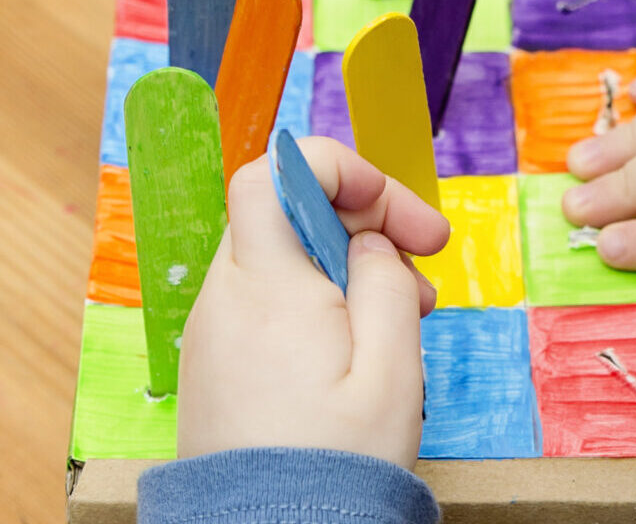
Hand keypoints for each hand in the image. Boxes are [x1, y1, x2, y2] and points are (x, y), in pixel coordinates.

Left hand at [177, 136, 449, 468]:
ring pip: (279, 261)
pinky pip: (263, 305)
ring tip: (400, 319)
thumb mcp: (391, 371)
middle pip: (287, 216)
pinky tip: (354, 351)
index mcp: (267, 286)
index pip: (275, 173)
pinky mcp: (214, 365)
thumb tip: (373, 241)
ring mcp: (213, 332)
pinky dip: (313, 306)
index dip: (340, 170)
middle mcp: (226, 299)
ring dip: (344, 269)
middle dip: (361, 226)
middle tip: (422, 268)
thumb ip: (386, 286)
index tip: (396, 214)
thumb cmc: (334, 465)